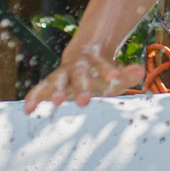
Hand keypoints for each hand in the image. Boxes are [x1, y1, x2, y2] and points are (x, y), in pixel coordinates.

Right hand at [24, 51, 140, 112]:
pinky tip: (29, 109)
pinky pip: (39, 90)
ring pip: (57, 80)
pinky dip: (34, 98)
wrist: (80, 61)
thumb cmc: (101, 74)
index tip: (114, 75)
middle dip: (81, 87)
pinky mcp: (48, 85)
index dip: (107, 70)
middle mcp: (75, 67)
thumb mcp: (115, 75)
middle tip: (84, 101)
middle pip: (78, 75)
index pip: (101, 66)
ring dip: (56, 91)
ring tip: (57, 103)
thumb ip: (126, 74)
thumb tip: (140, 70)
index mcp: (93, 62)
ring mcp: (61, 75)